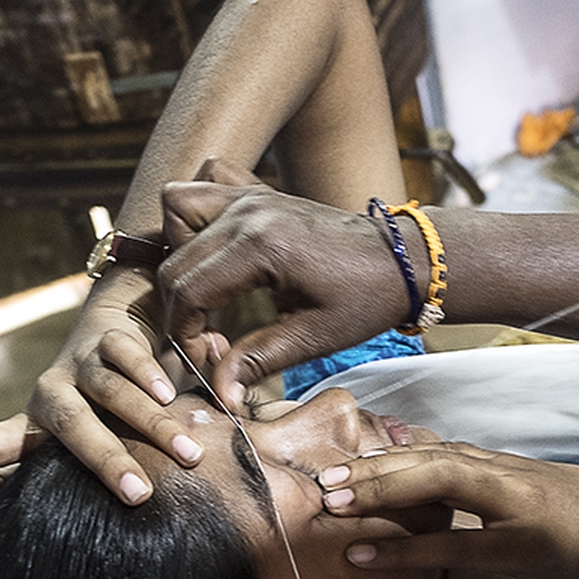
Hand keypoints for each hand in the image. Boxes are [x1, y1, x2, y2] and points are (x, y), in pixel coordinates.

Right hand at [160, 182, 409, 405]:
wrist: (402, 261)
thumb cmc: (366, 298)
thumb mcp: (313, 337)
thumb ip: (257, 360)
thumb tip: (220, 394)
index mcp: (261, 246)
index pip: (188, 290)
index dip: (183, 333)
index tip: (203, 359)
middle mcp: (248, 212)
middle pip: (176, 260)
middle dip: (180, 308)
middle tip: (211, 341)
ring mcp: (251, 197)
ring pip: (176, 210)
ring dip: (178, 254)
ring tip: (207, 292)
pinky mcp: (258, 193)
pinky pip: (205, 185)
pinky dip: (197, 213)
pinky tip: (216, 250)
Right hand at [317, 445, 578, 578]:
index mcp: (526, 546)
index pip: (454, 543)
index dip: (403, 551)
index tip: (356, 555)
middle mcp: (513, 499)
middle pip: (441, 479)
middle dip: (382, 488)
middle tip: (330, 501)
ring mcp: (504, 470)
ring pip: (437, 457)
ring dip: (382, 466)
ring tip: (333, 481)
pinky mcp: (495, 456)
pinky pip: (441, 450)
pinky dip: (401, 454)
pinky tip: (366, 463)